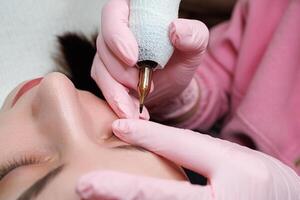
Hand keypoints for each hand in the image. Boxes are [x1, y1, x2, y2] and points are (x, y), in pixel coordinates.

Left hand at [76, 120, 299, 199]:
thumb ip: (191, 150)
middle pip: (164, 197)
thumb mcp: (229, 156)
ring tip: (94, 198)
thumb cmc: (258, 179)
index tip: (118, 125)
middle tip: (84, 185)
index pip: (184, 148)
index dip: (149, 135)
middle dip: (121, 190)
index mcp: (237, 172)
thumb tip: (148, 139)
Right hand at [91, 0, 208, 118]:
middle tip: (144, 87)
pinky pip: (102, 86)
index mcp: (135, 13)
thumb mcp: (195, 45)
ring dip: (117, 91)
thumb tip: (176, 30)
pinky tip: (132, 111)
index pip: (114, 14)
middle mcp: (117, 31)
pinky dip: (116, 101)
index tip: (133, 58)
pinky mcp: (106, 73)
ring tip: (137, 107)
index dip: (117, 35)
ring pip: (100, 69)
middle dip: (121, 71)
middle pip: (104, 44)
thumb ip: (193, 34)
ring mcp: (109, 53)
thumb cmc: (182, 57)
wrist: (173, 81)